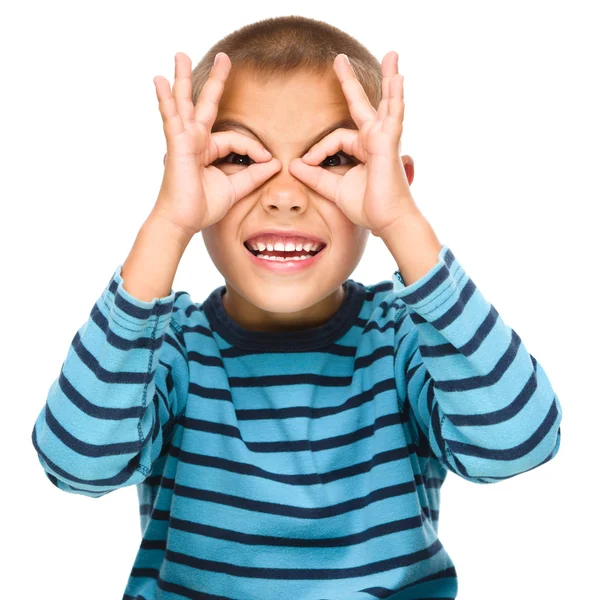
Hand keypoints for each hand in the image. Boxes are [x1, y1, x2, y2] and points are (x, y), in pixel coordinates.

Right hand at [152, 52, 280, 237]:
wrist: (183, 221)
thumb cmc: (202, 206)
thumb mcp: (235, 188)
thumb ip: (253, 175)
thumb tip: (275, 164)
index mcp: (208, 150)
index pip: (236, 139)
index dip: (254, 148)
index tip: (267, 160)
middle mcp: (195, 140)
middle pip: (206, 104)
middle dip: (215, 81)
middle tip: (223, 57)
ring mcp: (184, 140)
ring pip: (185, 103)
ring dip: (183, 79)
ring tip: (180, 55)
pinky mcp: (176, 145)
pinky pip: (171, 119)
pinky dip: (166, 101)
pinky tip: (160, 81)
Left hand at [288, 51, 418, 235]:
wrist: (386, 220)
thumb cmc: (366, 206)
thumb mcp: (334, 189)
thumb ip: (315, 176)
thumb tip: (293, 165)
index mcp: (362, 148)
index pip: (334, 138)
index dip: (317, 150)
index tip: (306, 164)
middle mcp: (374, 139)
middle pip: (361, 105)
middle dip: (350, 82)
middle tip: (340, 59)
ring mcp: (384, 139)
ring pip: (385, 103)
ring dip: (388, 78)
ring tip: (392, 54)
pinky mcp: (389, 143)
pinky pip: (394, 116)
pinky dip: (396, 98)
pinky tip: (398, 78)